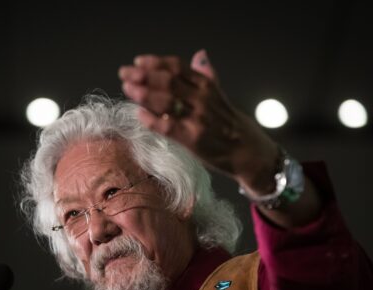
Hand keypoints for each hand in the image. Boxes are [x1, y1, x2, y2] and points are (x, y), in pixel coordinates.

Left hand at [118, 49, 279, 192]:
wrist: (248, 151)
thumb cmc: (230, 124)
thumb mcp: (220, 96)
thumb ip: (207, 76)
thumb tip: (200, 55)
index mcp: (207, 85)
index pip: (177, 67)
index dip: (155, 62)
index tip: (137, 61)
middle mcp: (202, 99)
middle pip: (168, 80)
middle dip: (143, 75)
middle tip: (124, 73)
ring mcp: (197, 118)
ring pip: (166, 101)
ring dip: (143, 93)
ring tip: (128, 88)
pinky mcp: (193, 139)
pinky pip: (167, 126)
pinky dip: (151, 119)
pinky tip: (139, 114)